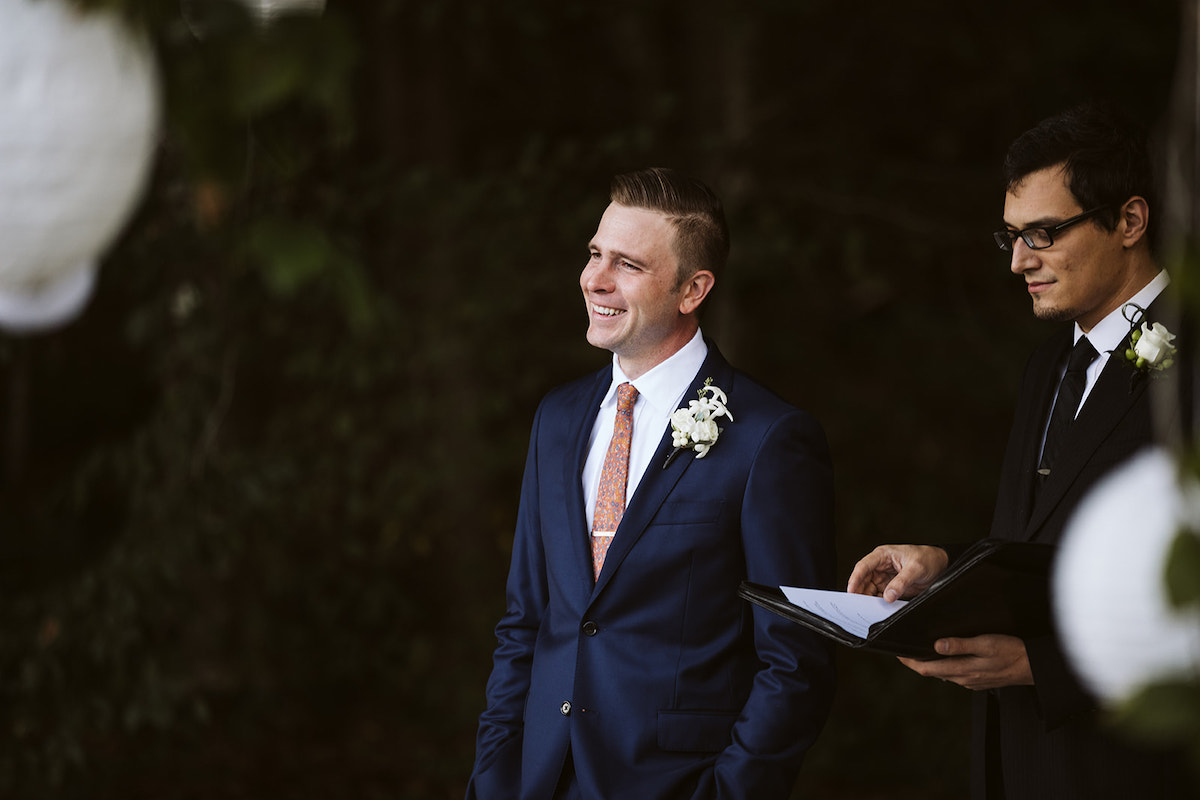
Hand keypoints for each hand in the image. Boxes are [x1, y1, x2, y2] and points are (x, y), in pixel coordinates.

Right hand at [845, 544, 949, 602]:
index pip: (864, 566)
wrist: (941, 565)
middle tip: (857, 605)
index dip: (855, 578)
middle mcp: (881, 566)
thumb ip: (901, 582)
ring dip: (868, 599)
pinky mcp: (891, 587)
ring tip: (867, 609)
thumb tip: (888, 596)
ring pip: (870, 589)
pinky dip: (877, 603)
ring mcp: (885, 577)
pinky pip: (880, 596)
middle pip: (864, 580)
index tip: (851, 591)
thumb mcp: (915, 569)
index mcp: (883, 555)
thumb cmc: (928, 559)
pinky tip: (877, 609)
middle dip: (859, 592)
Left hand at [898, 634, 1033, 690]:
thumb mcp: (986, 644)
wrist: (1034, 667)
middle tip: (902, 651)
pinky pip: (955, 674)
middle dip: (915, 662)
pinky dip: (944, 666)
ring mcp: (971, 681)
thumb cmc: (1012, 651)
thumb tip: (936, 645)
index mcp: (963, 670)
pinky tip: (943, 656)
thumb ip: (961, 645)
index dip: (909, 662)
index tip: (896, 653)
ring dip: (929, 664)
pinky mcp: (978, 680)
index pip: (927, 668)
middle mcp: (964, 679)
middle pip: (932, 672)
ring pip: (943, 673)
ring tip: (918, 651)